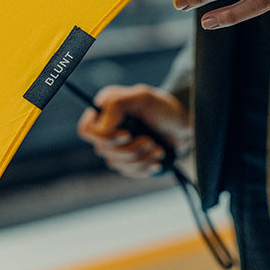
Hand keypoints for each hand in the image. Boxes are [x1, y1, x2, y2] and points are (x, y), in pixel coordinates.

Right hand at [77, 84, 192, 177]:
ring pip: (115, 163)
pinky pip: (128, 172)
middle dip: (130, 149)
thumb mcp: (143, 97)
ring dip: (141, 158)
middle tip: (149, 140)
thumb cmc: (165, 109)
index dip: (104, 138)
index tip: (126, 134)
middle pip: (102, 150)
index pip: (86, 131)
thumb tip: (102, 127)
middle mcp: (106, 127)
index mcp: (105, 109)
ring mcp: (116, 146)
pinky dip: (145, 166)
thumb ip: (118, 104)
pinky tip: (156, 158)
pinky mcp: (127, 161)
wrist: (183, 128)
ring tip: (157, 148)